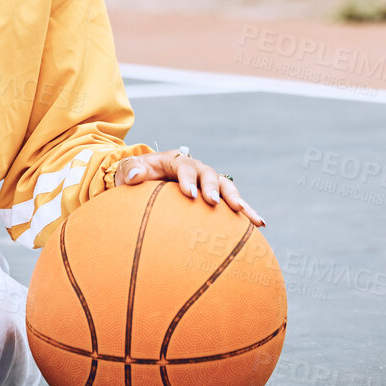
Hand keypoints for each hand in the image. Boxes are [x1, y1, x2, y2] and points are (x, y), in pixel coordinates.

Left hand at [116, 147, 265, 226]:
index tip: (190, 195)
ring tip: (249, 216)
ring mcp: (206, 182)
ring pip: (226, 187)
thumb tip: (134, 175)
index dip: (188, 179)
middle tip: (214, 203)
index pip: (184, 166)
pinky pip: (231, 202)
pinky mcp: (213, 196)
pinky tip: (259, 224)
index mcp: (174, 161)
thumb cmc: (134, 177)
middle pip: (209, 174)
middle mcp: (195, 169)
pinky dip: (245, 211)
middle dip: (213, 188)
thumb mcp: (126, 171)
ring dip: (237, 200)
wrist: (143, 182)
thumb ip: (129, 170)